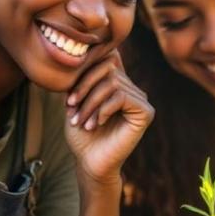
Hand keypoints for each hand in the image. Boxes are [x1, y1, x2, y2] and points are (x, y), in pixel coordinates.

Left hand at [65, 51, 153, 185]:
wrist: (90, 162)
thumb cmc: (81, 134)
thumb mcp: (75, 100)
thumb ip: (80, 78)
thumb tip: (80, 53)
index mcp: (117, 83)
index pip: (106, 58)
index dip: (86, 71)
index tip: (69, 97)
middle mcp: (131, 88)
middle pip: (107, 68)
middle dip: (84, 88)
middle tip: (71, 109)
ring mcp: (140, 99)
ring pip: (113, 83)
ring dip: (91, 103)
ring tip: (81, 121)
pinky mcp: (146, 112)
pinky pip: (122, 96)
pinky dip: (104, 109)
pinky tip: (96, 124)